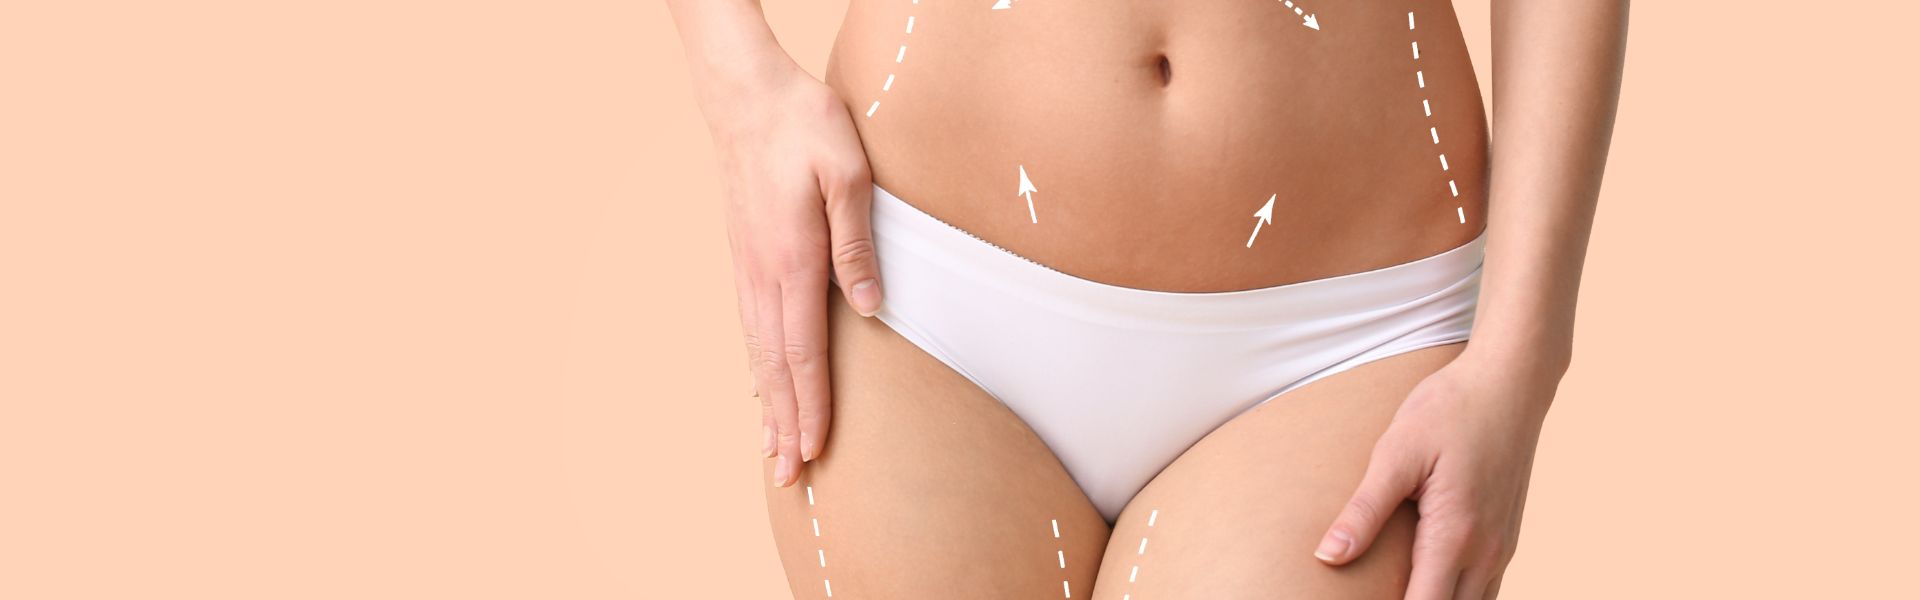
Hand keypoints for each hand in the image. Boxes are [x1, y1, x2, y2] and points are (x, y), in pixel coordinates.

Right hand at [706, 64, 880, 487]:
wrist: (746, 96)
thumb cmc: (805, 126)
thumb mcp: (847, 174)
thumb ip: (858, 242)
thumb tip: (871, 307)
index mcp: (792, 261)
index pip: (803, 351)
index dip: (812, 405)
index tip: (817, 450)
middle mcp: (763, 275)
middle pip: (775, 366)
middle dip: (785, 425)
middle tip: (790, 477)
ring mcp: (747, 268)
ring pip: (758, 352)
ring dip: (768, 405)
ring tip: (772, 449)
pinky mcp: (744, 258)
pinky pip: (750, 328)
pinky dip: (756, 367)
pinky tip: (760, 387)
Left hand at [1314, 349, 1560, 599]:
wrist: (1510, 382)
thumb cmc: (1450, 410)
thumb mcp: (1396, 453)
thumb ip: (1364, 511)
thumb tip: (1328, 556)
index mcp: (1455, 535)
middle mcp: (1486, 551)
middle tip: (1372, 591)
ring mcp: (1502, 547)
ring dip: (1436, 599)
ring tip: (1396, 587)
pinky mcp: (1506, 536)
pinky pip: (1485, 587)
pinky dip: (1456, 593)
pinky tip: (1427, 579)